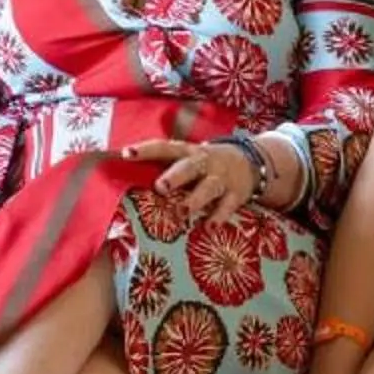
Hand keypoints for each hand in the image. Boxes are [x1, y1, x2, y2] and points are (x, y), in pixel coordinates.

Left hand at [121, 138, 255, 221]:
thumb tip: (122, 175)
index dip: (145, 150)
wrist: (251, 162)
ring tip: (184, 211)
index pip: (163, 148)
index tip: (126, 153)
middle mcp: (204, 163)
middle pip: (189, 167)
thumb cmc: (205, 164)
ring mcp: (221, 178)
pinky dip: (220, 215)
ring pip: (209, 187)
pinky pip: (228, 205)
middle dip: (175, 176)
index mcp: (186, 152)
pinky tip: (210, 226)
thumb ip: (163, 167)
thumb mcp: (187, 159)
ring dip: (196, 199)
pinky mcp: (236, 194)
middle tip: (160, 187)